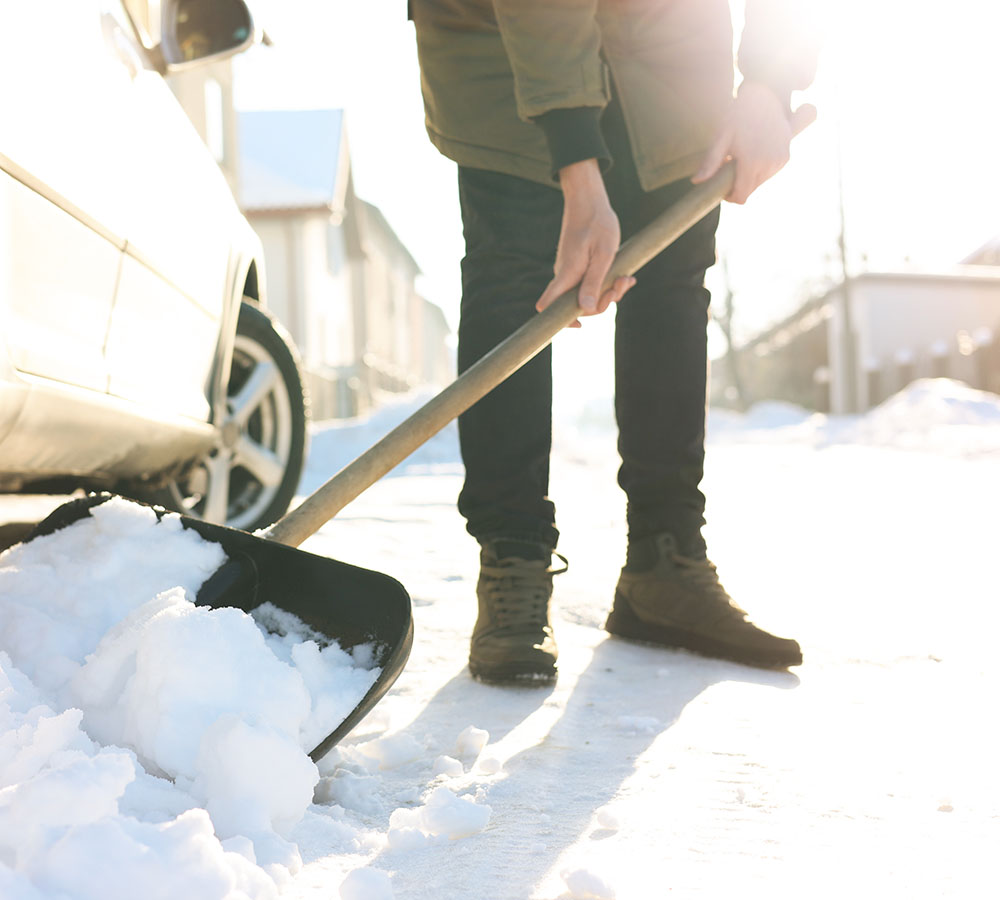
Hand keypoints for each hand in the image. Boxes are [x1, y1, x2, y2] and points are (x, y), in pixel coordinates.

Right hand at [535, 159, 635, 323]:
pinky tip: (622, 276)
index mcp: (567, 273)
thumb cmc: (597, 222)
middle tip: (622, 285)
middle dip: (602, 303)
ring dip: (608, 292)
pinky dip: (606, 283)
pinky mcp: (577, 267)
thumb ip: (595, 282)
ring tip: (626, 278)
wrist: (589, 199)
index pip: (547, 305)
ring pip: (586, 294)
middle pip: (576, 305)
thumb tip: (587, 310)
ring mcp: (570, 272)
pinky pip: (589, 283)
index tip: (580, 325)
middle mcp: (565, 276)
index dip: (559, 321)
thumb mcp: (604, 254)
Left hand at [692, 82, 816, 203]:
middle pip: (750, 191)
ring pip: (759, 183)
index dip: (729, 196)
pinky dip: (759, 169)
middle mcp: (770, 164)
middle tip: (729, 164)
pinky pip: (769, 174)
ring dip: (749, 176)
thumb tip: (696, 181)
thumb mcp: (721, 136)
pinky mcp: (786, 157)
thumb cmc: (738, 114)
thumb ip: (711, 161)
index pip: (741, 197)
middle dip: (738, 184)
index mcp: (752, 162)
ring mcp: (780, 161)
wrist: (766, 96)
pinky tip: (754, 152)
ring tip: (742, 156)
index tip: (722, 187)